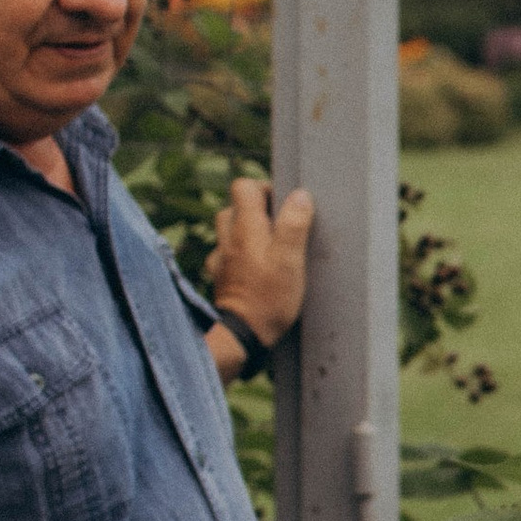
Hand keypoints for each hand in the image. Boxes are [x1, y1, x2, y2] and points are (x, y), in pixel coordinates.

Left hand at [206, 179, 313, 351]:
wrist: (242, 334)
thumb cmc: (270, 297)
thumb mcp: (291, 259)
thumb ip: (294, 224)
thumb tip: (300, 195)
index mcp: (245, 227)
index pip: (243, 186)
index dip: (264, 189)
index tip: (282, 207)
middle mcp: (227, 238)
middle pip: (234, 206)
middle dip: (255, 210)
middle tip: (278, 227)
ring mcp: (220, 258)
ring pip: (228, 230)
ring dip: (246, 231)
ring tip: (268, 247)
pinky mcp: (220, 277)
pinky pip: (225, 254)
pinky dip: (237, 255)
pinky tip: (252, 268)